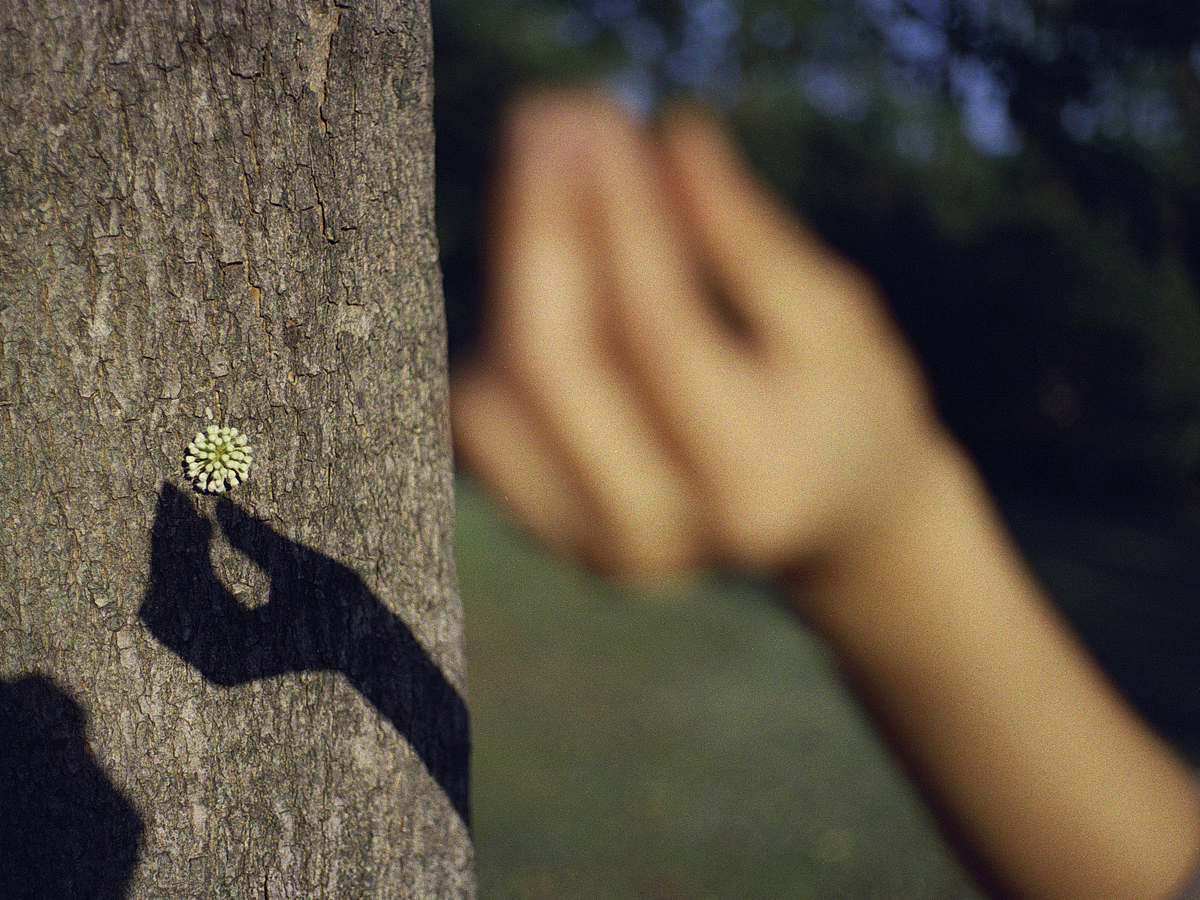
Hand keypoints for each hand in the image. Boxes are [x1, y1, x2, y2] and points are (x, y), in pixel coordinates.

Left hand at [451, 92, 947, 579]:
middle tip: (551, 117)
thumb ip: (749, 240)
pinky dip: (492, 327)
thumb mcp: (829, 319)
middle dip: (542, 225)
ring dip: (511, 268)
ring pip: (493, 398)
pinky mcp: (544, 525)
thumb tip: (671, 136)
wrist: (828, 513)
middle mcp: (654, 537)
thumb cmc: (842, 402)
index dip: (625, 215)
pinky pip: (478, 422)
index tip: (610, 121)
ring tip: (550, 171)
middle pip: (554, 365)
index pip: (657, 329)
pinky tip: (535, 250)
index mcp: (748, 484)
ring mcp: (586, 542)